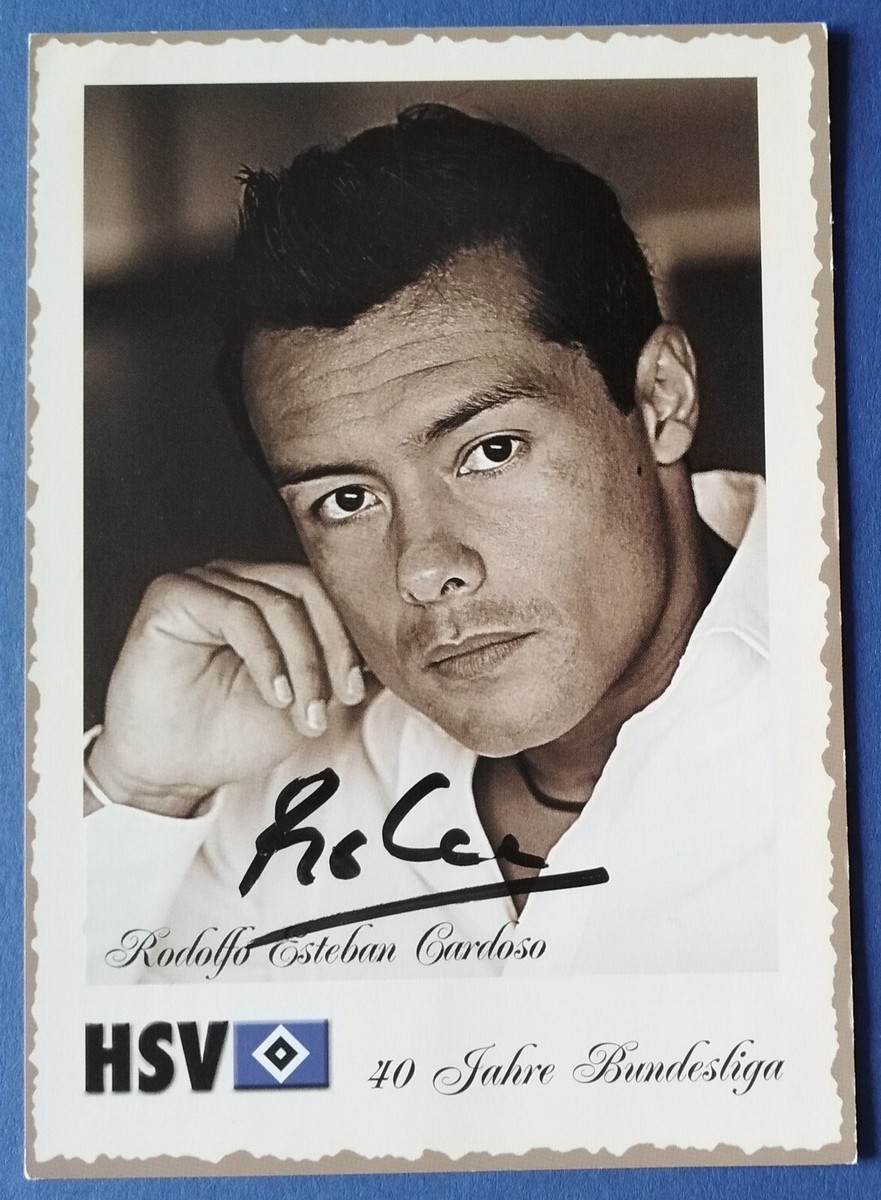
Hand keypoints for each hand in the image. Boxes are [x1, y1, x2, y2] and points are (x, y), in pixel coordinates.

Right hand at [87, 561, 364, 817]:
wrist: (171, 772)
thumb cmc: (232, 734)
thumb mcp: (306, 701)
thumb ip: (341, 671)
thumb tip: (392, 656)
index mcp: (266, 596)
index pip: (322, 594)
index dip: (346, 639)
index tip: (355, 691)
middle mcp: (235, 581)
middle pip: (305, 590)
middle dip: (330, 649)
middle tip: (337, 700)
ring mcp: (204, 583)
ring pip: (276, 604)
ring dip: (302, 663)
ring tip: (302, 712)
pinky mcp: (173, 595)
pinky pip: (237, 613)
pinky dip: (266, 657)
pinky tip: (275, 695)